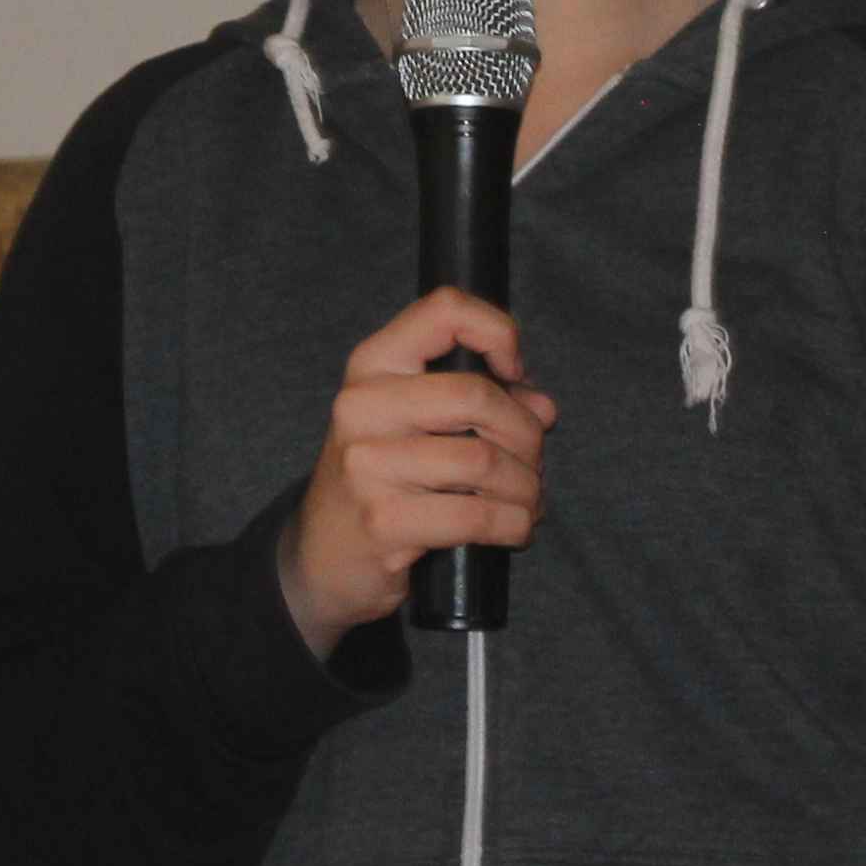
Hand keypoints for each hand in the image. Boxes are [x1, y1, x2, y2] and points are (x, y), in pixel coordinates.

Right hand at [275, 289, 557, 657]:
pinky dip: (513, 524)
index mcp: (373, 365)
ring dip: (526, 487)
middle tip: (533, 461)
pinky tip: (514, 528)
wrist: (323, 555)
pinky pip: (475, 516)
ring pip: (483, 460)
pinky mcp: (384, 521)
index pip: (444, 310)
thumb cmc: (381, 480)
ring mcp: (368, 464)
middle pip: (476, 395)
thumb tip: (542, 408)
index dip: (497, 333)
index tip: (513, 371)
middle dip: (526, 434)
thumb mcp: (416, 423)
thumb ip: (482, 402)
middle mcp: (363, 406)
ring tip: (528, 501)